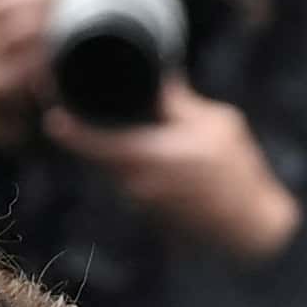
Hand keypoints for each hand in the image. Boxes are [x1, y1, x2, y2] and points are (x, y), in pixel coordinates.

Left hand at [42, 81, 299, 261]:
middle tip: (98, 115)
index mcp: (148, 157)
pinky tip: (164, 160)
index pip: (94, 143)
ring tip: (153, 138)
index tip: (53, 118)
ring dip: (123, 153)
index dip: (69, 131)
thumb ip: (180, 103)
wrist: (252, 227)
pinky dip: (139, 170)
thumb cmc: (239, 173)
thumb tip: (161, 79)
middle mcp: (137, 184)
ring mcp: (143, 203)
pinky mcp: (151, 215)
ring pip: (117, 171)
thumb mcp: (217, 124)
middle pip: (101, 156)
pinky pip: (133, 185)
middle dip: (97, 136)